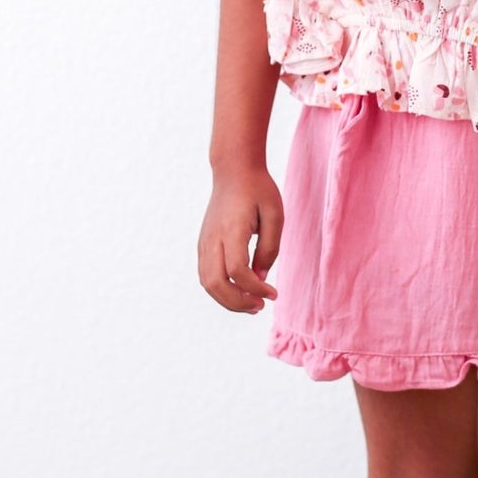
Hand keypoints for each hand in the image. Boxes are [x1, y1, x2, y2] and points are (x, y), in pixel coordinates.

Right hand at [199, 163, 282, 312]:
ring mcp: (204, 242)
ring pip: (207, 283)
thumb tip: (260, 279)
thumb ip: (269, 249)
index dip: (255, 288)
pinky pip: (206, 275)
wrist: (233, 171)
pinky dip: (220, 290)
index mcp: (232, 229)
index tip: (273, 294)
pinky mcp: (203, 244)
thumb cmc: (258, 191)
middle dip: (239, 302)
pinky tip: (239, 292)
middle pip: (217, 284)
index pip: (238, 271)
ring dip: (228, 300)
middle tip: (261, 306)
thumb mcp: (275, 216)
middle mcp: (212, 239)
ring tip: (251, 304)